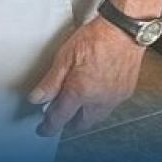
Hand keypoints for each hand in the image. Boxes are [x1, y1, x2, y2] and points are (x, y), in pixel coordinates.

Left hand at [28, 16, 145, 136]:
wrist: (124, 31)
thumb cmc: (95, 38)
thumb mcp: (64, 57)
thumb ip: (50, 82)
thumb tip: (36, 98)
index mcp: (80, 92)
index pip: (60, 118)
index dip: (49, 126)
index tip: (43, 130)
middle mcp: (99, 100)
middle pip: (81, 123)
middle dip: (68, 123)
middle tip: (58, 116)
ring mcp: (114, 98)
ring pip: (96, 117)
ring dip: (84, 116)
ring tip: (74, 105)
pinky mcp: (125, 92)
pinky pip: (109, 107)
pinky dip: (98, 106)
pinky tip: (93, 95)